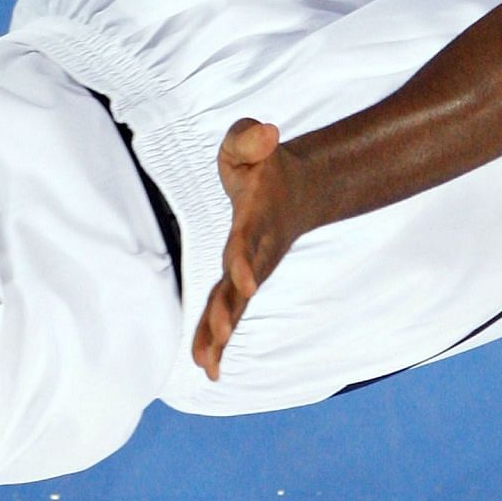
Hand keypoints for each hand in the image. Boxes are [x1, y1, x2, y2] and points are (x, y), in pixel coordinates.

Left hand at [194, 118, 308, 379]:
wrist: (295, 193)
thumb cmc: (262, 167)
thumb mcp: (251, 143)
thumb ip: (251, 139)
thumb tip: (266, 131)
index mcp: (253, 220)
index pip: (247, 241)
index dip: (245, 260)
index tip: (246, 282)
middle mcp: (254, 253)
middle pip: (240, 285)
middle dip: (230, 309)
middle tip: (221, 334)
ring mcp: (249, 271)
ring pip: (232, 307)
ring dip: (219, 335)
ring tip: (207, 365)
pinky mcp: (241, 282)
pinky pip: (227, 312)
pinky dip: (217, 339)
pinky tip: (207, 368)